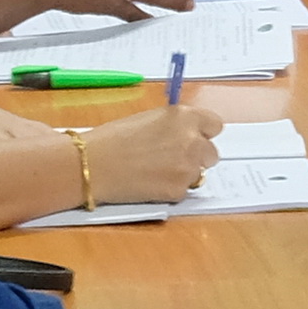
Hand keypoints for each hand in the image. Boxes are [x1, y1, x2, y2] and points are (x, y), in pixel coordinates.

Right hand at [86, 103, 221, 203]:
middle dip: (197, 156)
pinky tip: (149, 183)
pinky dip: (170, 189)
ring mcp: (187, 168)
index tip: (195, 138)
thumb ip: (174, 125)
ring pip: (198, 174)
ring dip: (183, 174)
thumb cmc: (113, 138)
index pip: (215, 125)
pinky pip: (183, 191)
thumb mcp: (149, 119)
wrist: (92, 164)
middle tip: (173, 158)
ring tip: (156, 171)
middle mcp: (192, 141)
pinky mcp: (178, 191)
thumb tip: (187, 133)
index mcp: (185, 117)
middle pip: (212, 153)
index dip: (203, 133)